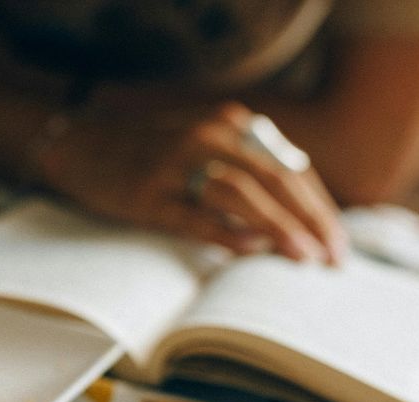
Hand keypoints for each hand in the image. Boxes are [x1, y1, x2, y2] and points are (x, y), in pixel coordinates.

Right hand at [39, 102, 347, 263]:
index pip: (290, 168)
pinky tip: (250, 252)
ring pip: (240, 192)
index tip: (337, 244)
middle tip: (331, 260)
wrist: (81, 148)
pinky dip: (226, 233)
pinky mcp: (147, 192)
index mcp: (231, 125)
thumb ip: (246, 173)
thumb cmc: (150, 159)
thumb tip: (298, 221)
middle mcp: (209, 135)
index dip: (318, 207)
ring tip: (302, 258)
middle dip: (309, 221)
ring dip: (277, 227)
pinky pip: (195, 214)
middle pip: (275, 178)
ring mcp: (176, 162)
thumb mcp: (204, 152)